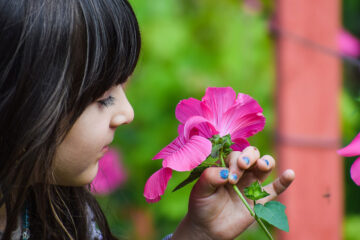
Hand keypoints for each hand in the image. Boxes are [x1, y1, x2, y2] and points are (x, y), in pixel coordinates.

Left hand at [172, 146, 294, 239]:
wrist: (208, 227)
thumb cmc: (201, 205)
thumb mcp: (200, 190)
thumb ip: (209, 177)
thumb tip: (226, 173)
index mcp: (225, 166)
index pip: (234, 155)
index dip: (234, 161)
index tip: (229, 177)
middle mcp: (240, 172)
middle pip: (251, 155)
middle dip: (249, 156)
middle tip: (243, 166)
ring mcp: (251, 184)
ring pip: (265, 166)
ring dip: (266, 162)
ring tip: (262, 166)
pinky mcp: (260, 200)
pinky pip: (275, 188)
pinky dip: (284, 181)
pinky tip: (290, 174)